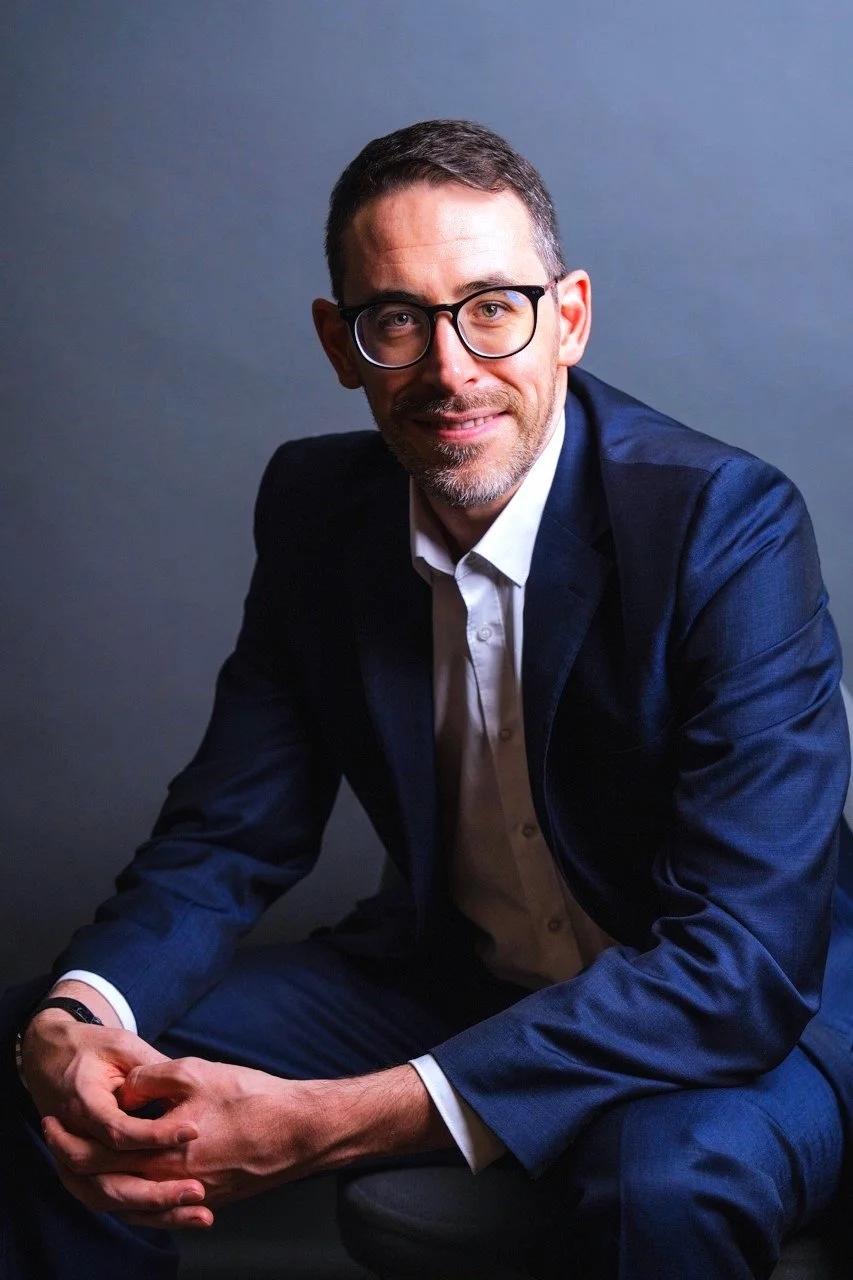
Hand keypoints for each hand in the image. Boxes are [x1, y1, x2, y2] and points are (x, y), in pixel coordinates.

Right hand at [22, 1011, 208, 1226]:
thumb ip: (152, 1069)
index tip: (193, 1131)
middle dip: (155, 1191)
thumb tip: (189, 1090)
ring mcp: (73, 1160)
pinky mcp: (84, 1170)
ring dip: (153, 1210)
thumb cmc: (92, 1047)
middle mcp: (74, 1138)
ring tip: (198, 1211)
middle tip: (198, 1189)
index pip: (118, 1131)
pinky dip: (142, 1212)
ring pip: (108, 1199)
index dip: (156, 1135)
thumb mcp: (123, 1046)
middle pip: (108, 1181)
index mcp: (82, 1103)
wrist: (52, 1055)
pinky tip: (180, 1214)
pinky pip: (110, 1200)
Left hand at [43, 1057, 310, 1225]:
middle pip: (106, 1184)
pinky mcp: (207, 1200)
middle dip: (75, 1162)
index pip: (97, 1157)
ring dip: (101, 1181)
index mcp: (161, 1156)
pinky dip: (135, 1196)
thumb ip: (152, 1079)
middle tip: (58, 1140)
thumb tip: (126, 1088)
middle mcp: (170, 1186)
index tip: (54, 1122)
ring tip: (88, 1159)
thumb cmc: (251, 1099)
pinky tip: (132, 1180)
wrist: (298, 1130)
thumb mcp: (194, 1073)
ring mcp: (189, 1198)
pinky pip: (158, 1208)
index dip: (68, 1140)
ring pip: (129, 1200)